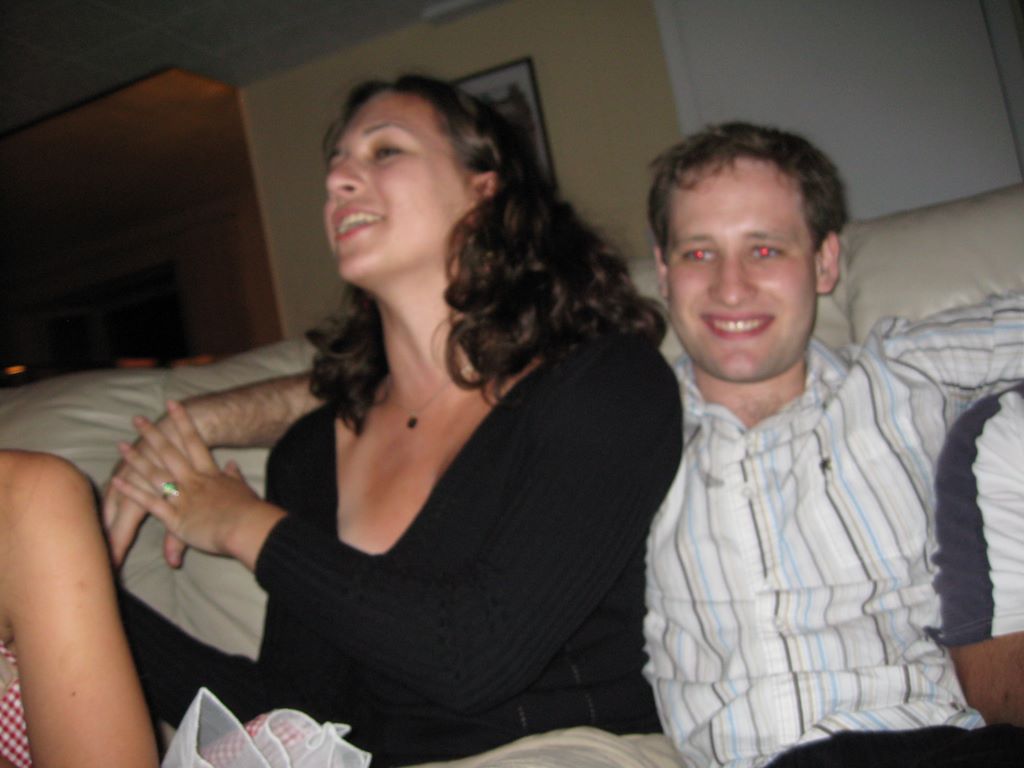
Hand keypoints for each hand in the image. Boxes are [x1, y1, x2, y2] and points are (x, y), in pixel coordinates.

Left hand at [112, 401, 284, 569]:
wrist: (246, 528)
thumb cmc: (249, 511)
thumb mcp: (243, 489)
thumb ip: (234, 477)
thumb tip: (232, 465)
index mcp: (210, 474)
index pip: (194, 442)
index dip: (182, 422)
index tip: (172, 405)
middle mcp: (194, 481)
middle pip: (170, 453)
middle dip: (152, 435)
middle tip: (137, 419)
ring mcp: (183, 497)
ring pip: (155, 474)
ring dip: (137, 460)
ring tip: (121, 446)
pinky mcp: (175, 517)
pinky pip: (149, 502)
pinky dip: (132, 492)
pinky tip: (117, 482)